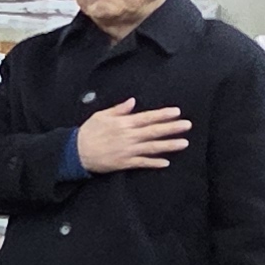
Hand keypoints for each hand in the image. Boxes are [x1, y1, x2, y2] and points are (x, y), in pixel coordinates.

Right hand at [71, 99, 189, 172]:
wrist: (76, 152)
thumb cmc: (88, 132)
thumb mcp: (101, 115)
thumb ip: (119, 110)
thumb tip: (132, 102)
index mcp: (123, 123)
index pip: (147, 117)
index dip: (163, 115)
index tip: (176, 112)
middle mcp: (128, 136)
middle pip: (154, 132)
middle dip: (172, 128)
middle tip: (188, 125)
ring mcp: (128, 150)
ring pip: (152, 147)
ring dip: (169, 145)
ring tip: (184, 143)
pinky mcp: (124, 163)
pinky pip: (142, 163)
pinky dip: (154, 163)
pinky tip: (166, 162)